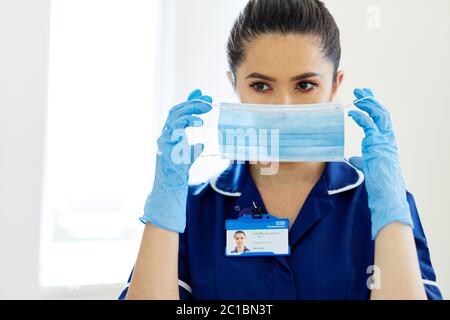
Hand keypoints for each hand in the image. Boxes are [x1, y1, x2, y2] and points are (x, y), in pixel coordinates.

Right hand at [139, 89, 212, 232]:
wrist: (170, 186)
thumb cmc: (178, 172)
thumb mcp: (189, 156)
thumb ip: (194, 148)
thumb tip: (201, 145)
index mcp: (172, 134)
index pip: (179, 112)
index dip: (189, 101)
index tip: (202, 94)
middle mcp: (166, 133)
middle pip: (176, 111)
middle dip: (192, 102)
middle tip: (207, 100)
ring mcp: (165, 138)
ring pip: (174, 115)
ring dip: (191, 109)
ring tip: (205, 108)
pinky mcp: (166, 144)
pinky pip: (175, 127)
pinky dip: (187, 121)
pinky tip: (198, 122)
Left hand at [348, 88, 412, 239]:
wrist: (386, 194)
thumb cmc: (379, 183)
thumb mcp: (369, 167)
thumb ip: (363, 159)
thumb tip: (353, 157)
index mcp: (386, 142)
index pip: (381, 119)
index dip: (373, 108)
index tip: (364, 99)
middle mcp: (388, 138)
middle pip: (381, 113)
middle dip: (371, 100)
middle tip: (361, 90)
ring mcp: (385, 141)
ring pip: (379, 115)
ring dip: (368, 103)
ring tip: (357, 95)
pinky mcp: (378, 145)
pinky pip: (369, 126)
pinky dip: (361, 117)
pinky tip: (352, 112)